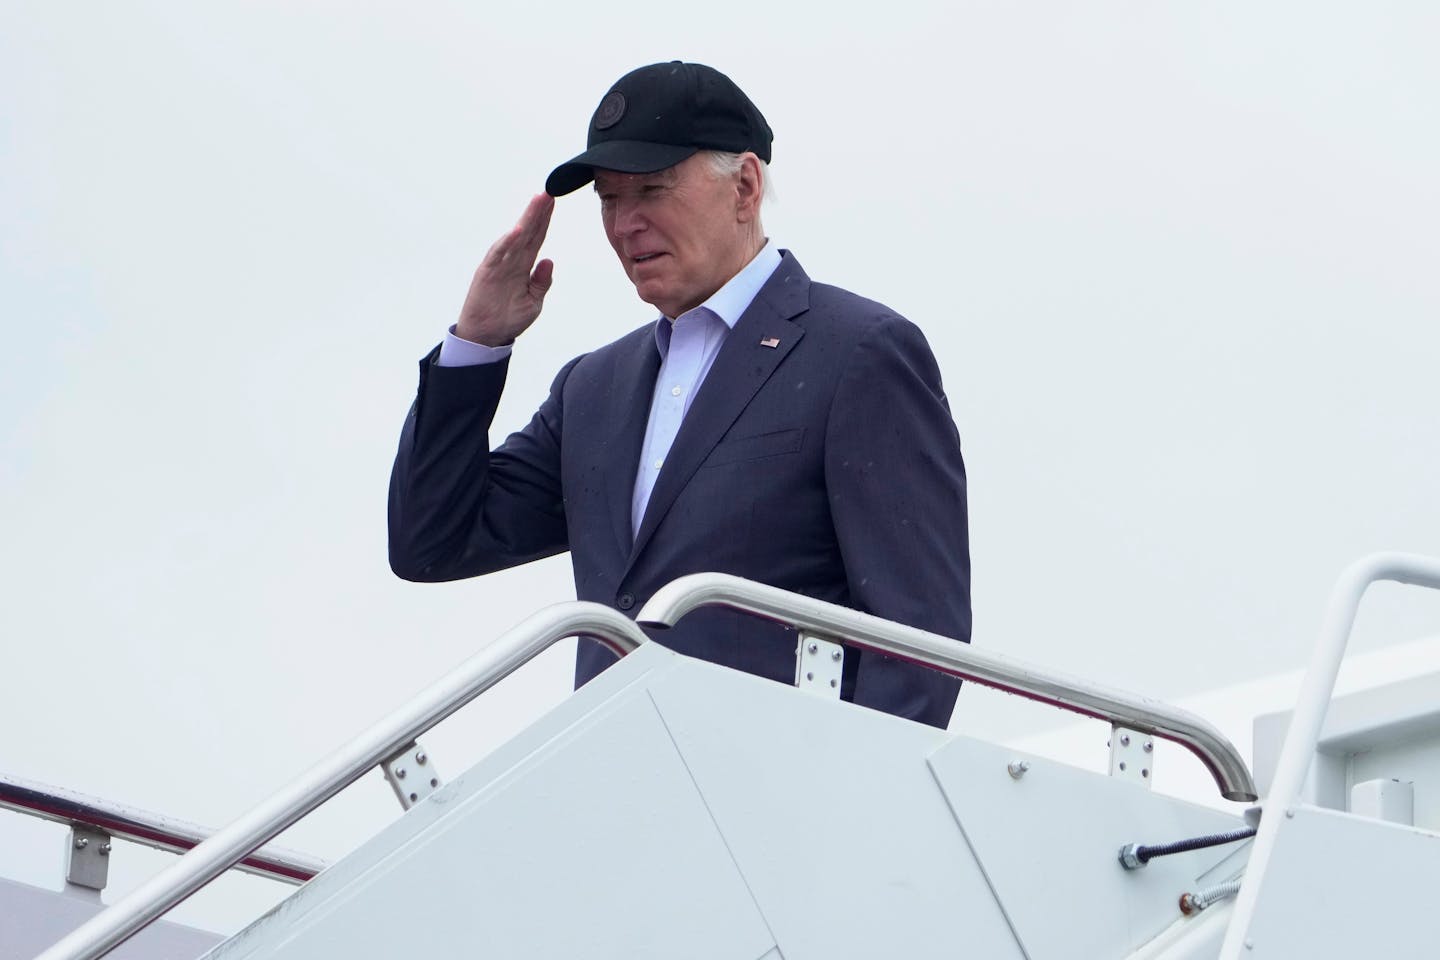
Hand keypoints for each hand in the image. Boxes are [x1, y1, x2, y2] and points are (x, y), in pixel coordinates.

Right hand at [455, 194, 555, 346]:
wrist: (487, 336)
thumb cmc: (509, 317)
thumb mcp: (533, 302)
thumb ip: (541, 282)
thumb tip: (549, 260)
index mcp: (524, 265)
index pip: (537, 237)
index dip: (545, 220)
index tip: (554, 201)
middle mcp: (512, 260)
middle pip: (528, 231)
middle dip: (539, 211)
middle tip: (549, 191)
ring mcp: (499, 264)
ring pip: (515, 236)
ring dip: (527, 218)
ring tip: (539, 200)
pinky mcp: (487, 272)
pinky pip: (498, 254)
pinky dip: (507, 242)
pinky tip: (518, 229)